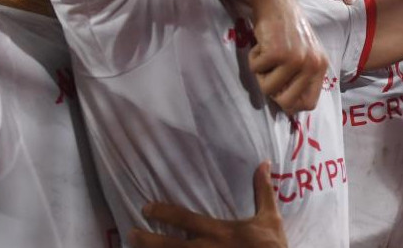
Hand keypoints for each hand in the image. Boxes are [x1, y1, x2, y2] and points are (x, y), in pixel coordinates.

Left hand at [131, 162, 287, 247]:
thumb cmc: (272, 246)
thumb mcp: (270, 217)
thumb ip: (263, 191)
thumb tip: (264, 163)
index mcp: (220, 232)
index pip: (185, 220)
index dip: (163, 213)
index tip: (146, 208)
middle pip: (170, 246)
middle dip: (147, 240)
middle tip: (130, 234)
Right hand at [247, 0, 328, 111]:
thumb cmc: (286, 28)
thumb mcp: (304, 52)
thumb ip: (302, 78)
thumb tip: (291, 109)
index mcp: (321, 66)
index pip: (308, 104)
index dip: (290, 104)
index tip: (280, 93)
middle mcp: (312, 64)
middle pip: (286, 103)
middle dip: (272, 89)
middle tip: (270, 69)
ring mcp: (296, 59)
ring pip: (268, 89)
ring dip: (260, 73)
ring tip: (267, 53)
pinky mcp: (277, 53)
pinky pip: (256, 70)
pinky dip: (253, 59)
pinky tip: (261, 43)